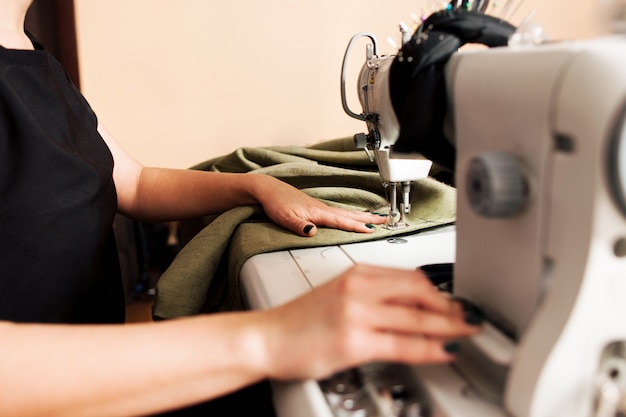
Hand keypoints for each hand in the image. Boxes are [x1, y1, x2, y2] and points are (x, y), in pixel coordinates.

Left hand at [252, 175, 386, 235]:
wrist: (268, 190)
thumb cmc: (276, 203)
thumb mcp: (285, 218)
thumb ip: (300, 226)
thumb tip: (312, 232)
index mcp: (318, 212)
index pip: (342, 221)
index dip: (357, 226)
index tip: (372, 230)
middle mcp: (322, 209)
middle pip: (350, 215)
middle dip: (369, 218)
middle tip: (386, 220)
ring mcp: (320, 207)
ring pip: (346, 213)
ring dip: (362, 216)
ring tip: (376, 218)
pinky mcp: (316, 207)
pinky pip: (339, 213)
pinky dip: (350, 215)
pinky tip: (352, 217)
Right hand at [257, 264, 480, 380]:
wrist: (267, 338)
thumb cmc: (299, 321)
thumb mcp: (338, 294)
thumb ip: (372, 294)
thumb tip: (407, 302)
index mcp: (357, 274)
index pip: (411, 278)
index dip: (441, 291)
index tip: (455, 300)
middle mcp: (359, 288)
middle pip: (420, 293)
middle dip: (452, 307)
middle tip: (472, 316)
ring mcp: (357, 313)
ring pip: (418, 318)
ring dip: (450, 326)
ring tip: (468, 332)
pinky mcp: (355, 341)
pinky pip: (404, 344)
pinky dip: (431, 348)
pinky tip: (445, 350)